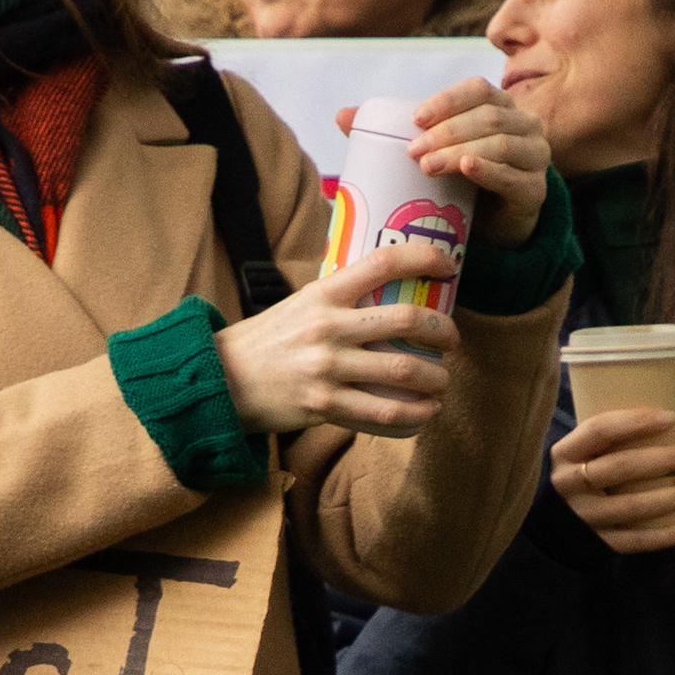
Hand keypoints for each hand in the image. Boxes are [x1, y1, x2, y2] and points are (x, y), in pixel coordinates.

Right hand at [214, 246, 459, 436]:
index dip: (424, 258)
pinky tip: (426, 413)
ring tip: (442, 383)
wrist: (222, 381)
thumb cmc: (268, 340)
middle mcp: (328, 328)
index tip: (448, 265)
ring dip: (437, 380)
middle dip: (443, 331)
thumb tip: (389, 288)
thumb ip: (340, 297)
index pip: (383, 263)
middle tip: (452, 341)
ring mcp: (327, 369)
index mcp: (323, 294)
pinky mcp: (325, 405)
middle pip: (406, 321)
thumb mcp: (300, 304)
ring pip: (404, 372)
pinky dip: (414, 416)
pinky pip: (383, 413)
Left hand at [335, 84, 552, 246]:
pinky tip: (467, 168)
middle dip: (447, 131)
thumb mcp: (430, 153)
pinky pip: (514, 176)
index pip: (479, 90)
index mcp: (499, 108)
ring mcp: (534, 158)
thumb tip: (341, 115)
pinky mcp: (534, 192)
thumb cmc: (458, 182)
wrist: (490, 229)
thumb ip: (389, 134)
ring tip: (428, 166)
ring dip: (461, 150)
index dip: (448, 100)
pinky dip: (489, 170)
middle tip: (413, 152)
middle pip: (488, 117)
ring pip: (501, 144)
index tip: (415, 119)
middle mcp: (524, 127)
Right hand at [552, 406, 674, 551]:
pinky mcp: (598, 543)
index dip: (636, 422)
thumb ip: (606, 440)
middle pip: (622, 467)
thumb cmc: (575, 478)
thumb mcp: (576, 454)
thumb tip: (667, 418)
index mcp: (565, 455)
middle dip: (666, 458)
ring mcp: (584, 518)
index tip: (671, 417)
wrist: (548, 528)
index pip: (599, 431)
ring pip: (634, 506)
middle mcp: (570, 486)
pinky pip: (639, 540)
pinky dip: (671, 534)